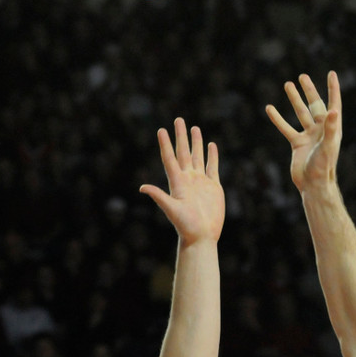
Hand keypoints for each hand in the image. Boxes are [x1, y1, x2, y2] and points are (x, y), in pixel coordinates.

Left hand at [139, 118, 224, 246]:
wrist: (201, 237)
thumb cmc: (185, 226)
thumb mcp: (171, 209)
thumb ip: (159, 197)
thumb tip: (142, 187)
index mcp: (177, 182)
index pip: (170, 158)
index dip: (165, 144)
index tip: (161, 130)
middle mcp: (188, 179)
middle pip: (184, 152)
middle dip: (181, 136)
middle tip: (179, 119)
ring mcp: (201, 182)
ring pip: (198, 157)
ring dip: (196, 143)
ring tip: (194, 128)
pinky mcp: (213, 187)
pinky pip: (212, 167)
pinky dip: (212, 156)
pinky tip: (211, 146)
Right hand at [266, 70, 341, 194]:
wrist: (312, 185)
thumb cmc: (322, 167)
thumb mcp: (327, 146)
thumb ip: (330, 128)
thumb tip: (333, 110)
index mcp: (331, 128)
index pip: (333, 103)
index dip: (333, 89)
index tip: (331, 74)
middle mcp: (321, 129)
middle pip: (315, 105)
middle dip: (309, 91)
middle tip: (302, 77)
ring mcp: (309, 136)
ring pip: (300, 114)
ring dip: (294, 100)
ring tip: (288, 85)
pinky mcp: (297, 144)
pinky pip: (286, 128)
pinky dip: (278, 119)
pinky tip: (270, 108)